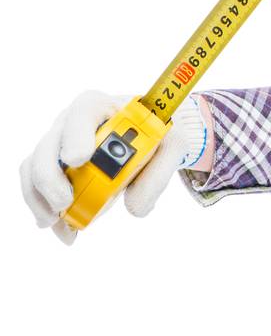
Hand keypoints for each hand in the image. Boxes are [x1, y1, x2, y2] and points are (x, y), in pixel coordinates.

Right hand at [20, 92, 210, 243]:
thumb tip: (134, 207)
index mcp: (101, 106)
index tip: (79, 159)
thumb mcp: (171, 148)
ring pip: (33, 168)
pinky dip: (44, 211)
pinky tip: (61, 228)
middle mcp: (70, 122)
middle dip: (50, 177)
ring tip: (57, 222)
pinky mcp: (51, 168)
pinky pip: (35, 188)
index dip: (77, 135)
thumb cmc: (155, 136)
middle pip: (48, 145)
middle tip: (65, 203)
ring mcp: (56, 145)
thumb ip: (159, 175)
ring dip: (39, 199)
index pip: (83, 112)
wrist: (145, 140)